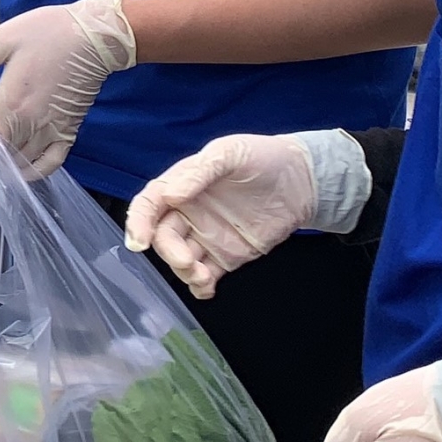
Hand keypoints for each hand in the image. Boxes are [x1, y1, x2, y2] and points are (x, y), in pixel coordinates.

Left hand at [0, 0, 136, 175]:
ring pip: (21, 162)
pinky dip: (34, 170)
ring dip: (3, 153)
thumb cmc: (50, 34)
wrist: (94, 37)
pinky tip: (22, 162)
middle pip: (0, 153)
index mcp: (13, 105)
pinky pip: (51, 163)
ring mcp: (53, 131)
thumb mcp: (1, 39)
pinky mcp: (69, 131)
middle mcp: (33, 125)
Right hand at [124, 131, 367, 298]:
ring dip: (184, 272)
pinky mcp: (227, 256)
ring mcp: (207, 236)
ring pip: (182, 259)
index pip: (150, 204)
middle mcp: (189, 213)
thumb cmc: (262, 157)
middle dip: (169, 253)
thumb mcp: (229, 153)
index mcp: (182, 185)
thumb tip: (170, 195)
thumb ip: (199, 172)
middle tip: (187, 262)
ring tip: (203, 277)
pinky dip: (200, 286)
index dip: (138, 222)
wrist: (302, 180)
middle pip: (163, 237)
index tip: (139, 242)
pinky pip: (206, 275)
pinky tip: (207, 288)